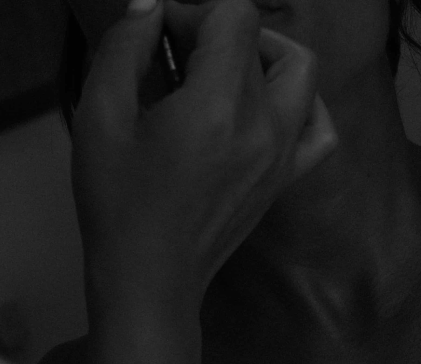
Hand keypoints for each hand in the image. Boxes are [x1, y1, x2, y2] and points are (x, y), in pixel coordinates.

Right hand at [72, 0, 336, 312]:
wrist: (151, 280)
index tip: (163, 30)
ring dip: (266, 55)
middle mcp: (262, 129)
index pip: (235, 17)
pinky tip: (267, 105)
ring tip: (224, 69)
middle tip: (182, 48)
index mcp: (217, 108)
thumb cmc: (119, 204)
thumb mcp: (100, 114)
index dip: (196, 8)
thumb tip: (151, 6)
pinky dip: (303, 104)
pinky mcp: (284, 181)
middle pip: (263, 41)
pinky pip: (319, 130)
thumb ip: (126, 45)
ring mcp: (281, 157)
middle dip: (220, 28)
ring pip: (302, 74)